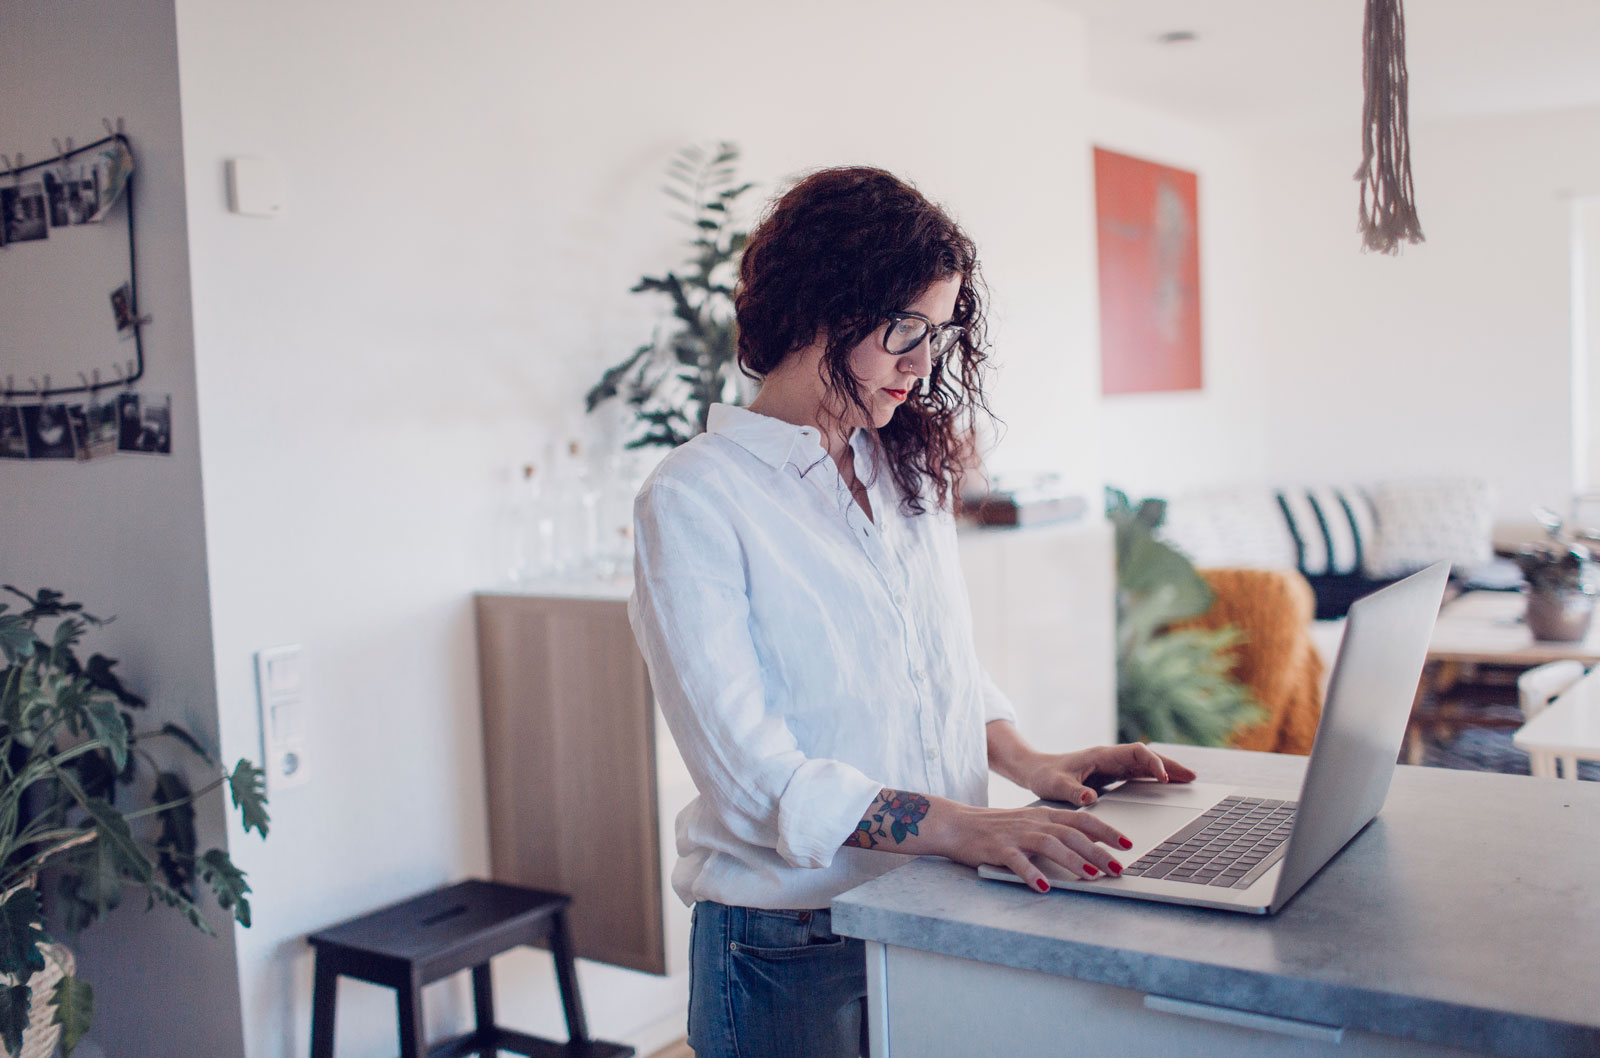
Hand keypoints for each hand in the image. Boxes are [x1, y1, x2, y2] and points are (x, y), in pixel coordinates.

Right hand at [929, 800, 1133, 891]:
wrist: (957, 824)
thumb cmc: (997, 828)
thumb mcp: (1030, 823)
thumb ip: (1056, 831)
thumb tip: (1089, 847)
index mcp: (1044, 815)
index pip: (1082, 820)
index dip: (1106, 831)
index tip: (1127, 844)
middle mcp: (1033, 822)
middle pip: (1071, 834)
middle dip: (1098, 851)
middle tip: (1118, 868)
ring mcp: (1016, 835)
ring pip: (1050, 844)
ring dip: (1073, 860)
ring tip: (1091, 875)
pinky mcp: (998, 849)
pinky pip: (1017, 862)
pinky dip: (1031, 874)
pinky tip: (1043, 887)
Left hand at [1021, 743, 1196, 806]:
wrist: (1035, 771)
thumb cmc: (1044, 776)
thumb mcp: (1055, 786)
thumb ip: (1072, 792)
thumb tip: (1089, 799)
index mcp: (1101, 756)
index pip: (1136, 753)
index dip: (1153, 763)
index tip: (1165, 778)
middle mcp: (1110, 758)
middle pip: (1147, 756)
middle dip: (1170, 764)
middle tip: (1192, 777)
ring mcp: (1112, 766)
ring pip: (1145, 765)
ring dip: (1166, 770)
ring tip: (1189, 781)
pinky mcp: (1111, 776)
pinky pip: (1138, 775)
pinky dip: (1155, 779)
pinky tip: (1168, 787)